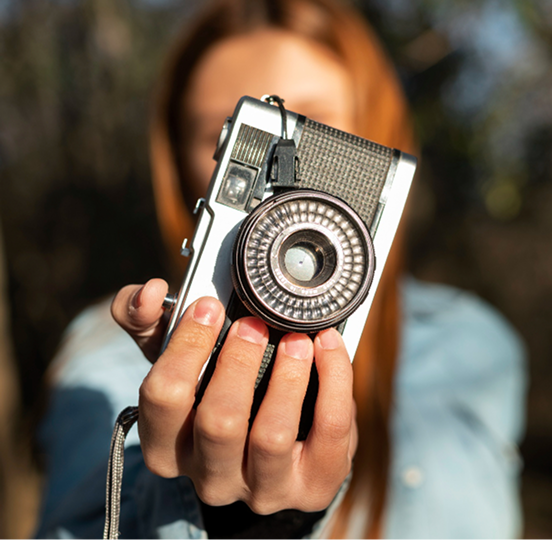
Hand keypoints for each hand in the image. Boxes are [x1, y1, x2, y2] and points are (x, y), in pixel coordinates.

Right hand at [111, 279, 356, 513]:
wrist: (274, 446)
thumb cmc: (217, 392)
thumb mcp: (180, 361)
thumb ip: (150, 321)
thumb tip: (151, 291)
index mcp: (168, 447)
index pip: (163, 398)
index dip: (187, 345)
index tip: (210, 305)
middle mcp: (210, 477)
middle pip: (218, 423)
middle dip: (239, 363)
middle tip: (254, 324)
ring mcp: (264, 488)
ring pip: (272, 436)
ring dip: (287, 376)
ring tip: (297, 340)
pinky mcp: (313, 485)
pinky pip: (329, 432)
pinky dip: (334, 381)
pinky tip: (328, 347)